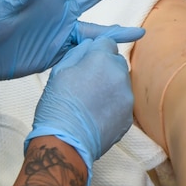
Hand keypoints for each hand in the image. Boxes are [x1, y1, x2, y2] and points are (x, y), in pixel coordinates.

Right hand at [26, 37, 132, 185]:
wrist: (65, 143)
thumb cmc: (57, 105)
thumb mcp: (60, 71)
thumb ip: (79, 52)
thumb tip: (90, 45)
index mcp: (102, 59)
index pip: (108, 42)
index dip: (96, 50)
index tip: (88, 62)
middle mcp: (119, 75)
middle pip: (117, 62)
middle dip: (105, 67)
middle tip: (87, 82)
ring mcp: (127, 97)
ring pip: (122, 83)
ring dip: (110, 86)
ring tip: (91, 101)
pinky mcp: (128, 117)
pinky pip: (123, 103)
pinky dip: (113, 105)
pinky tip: (96, 114)